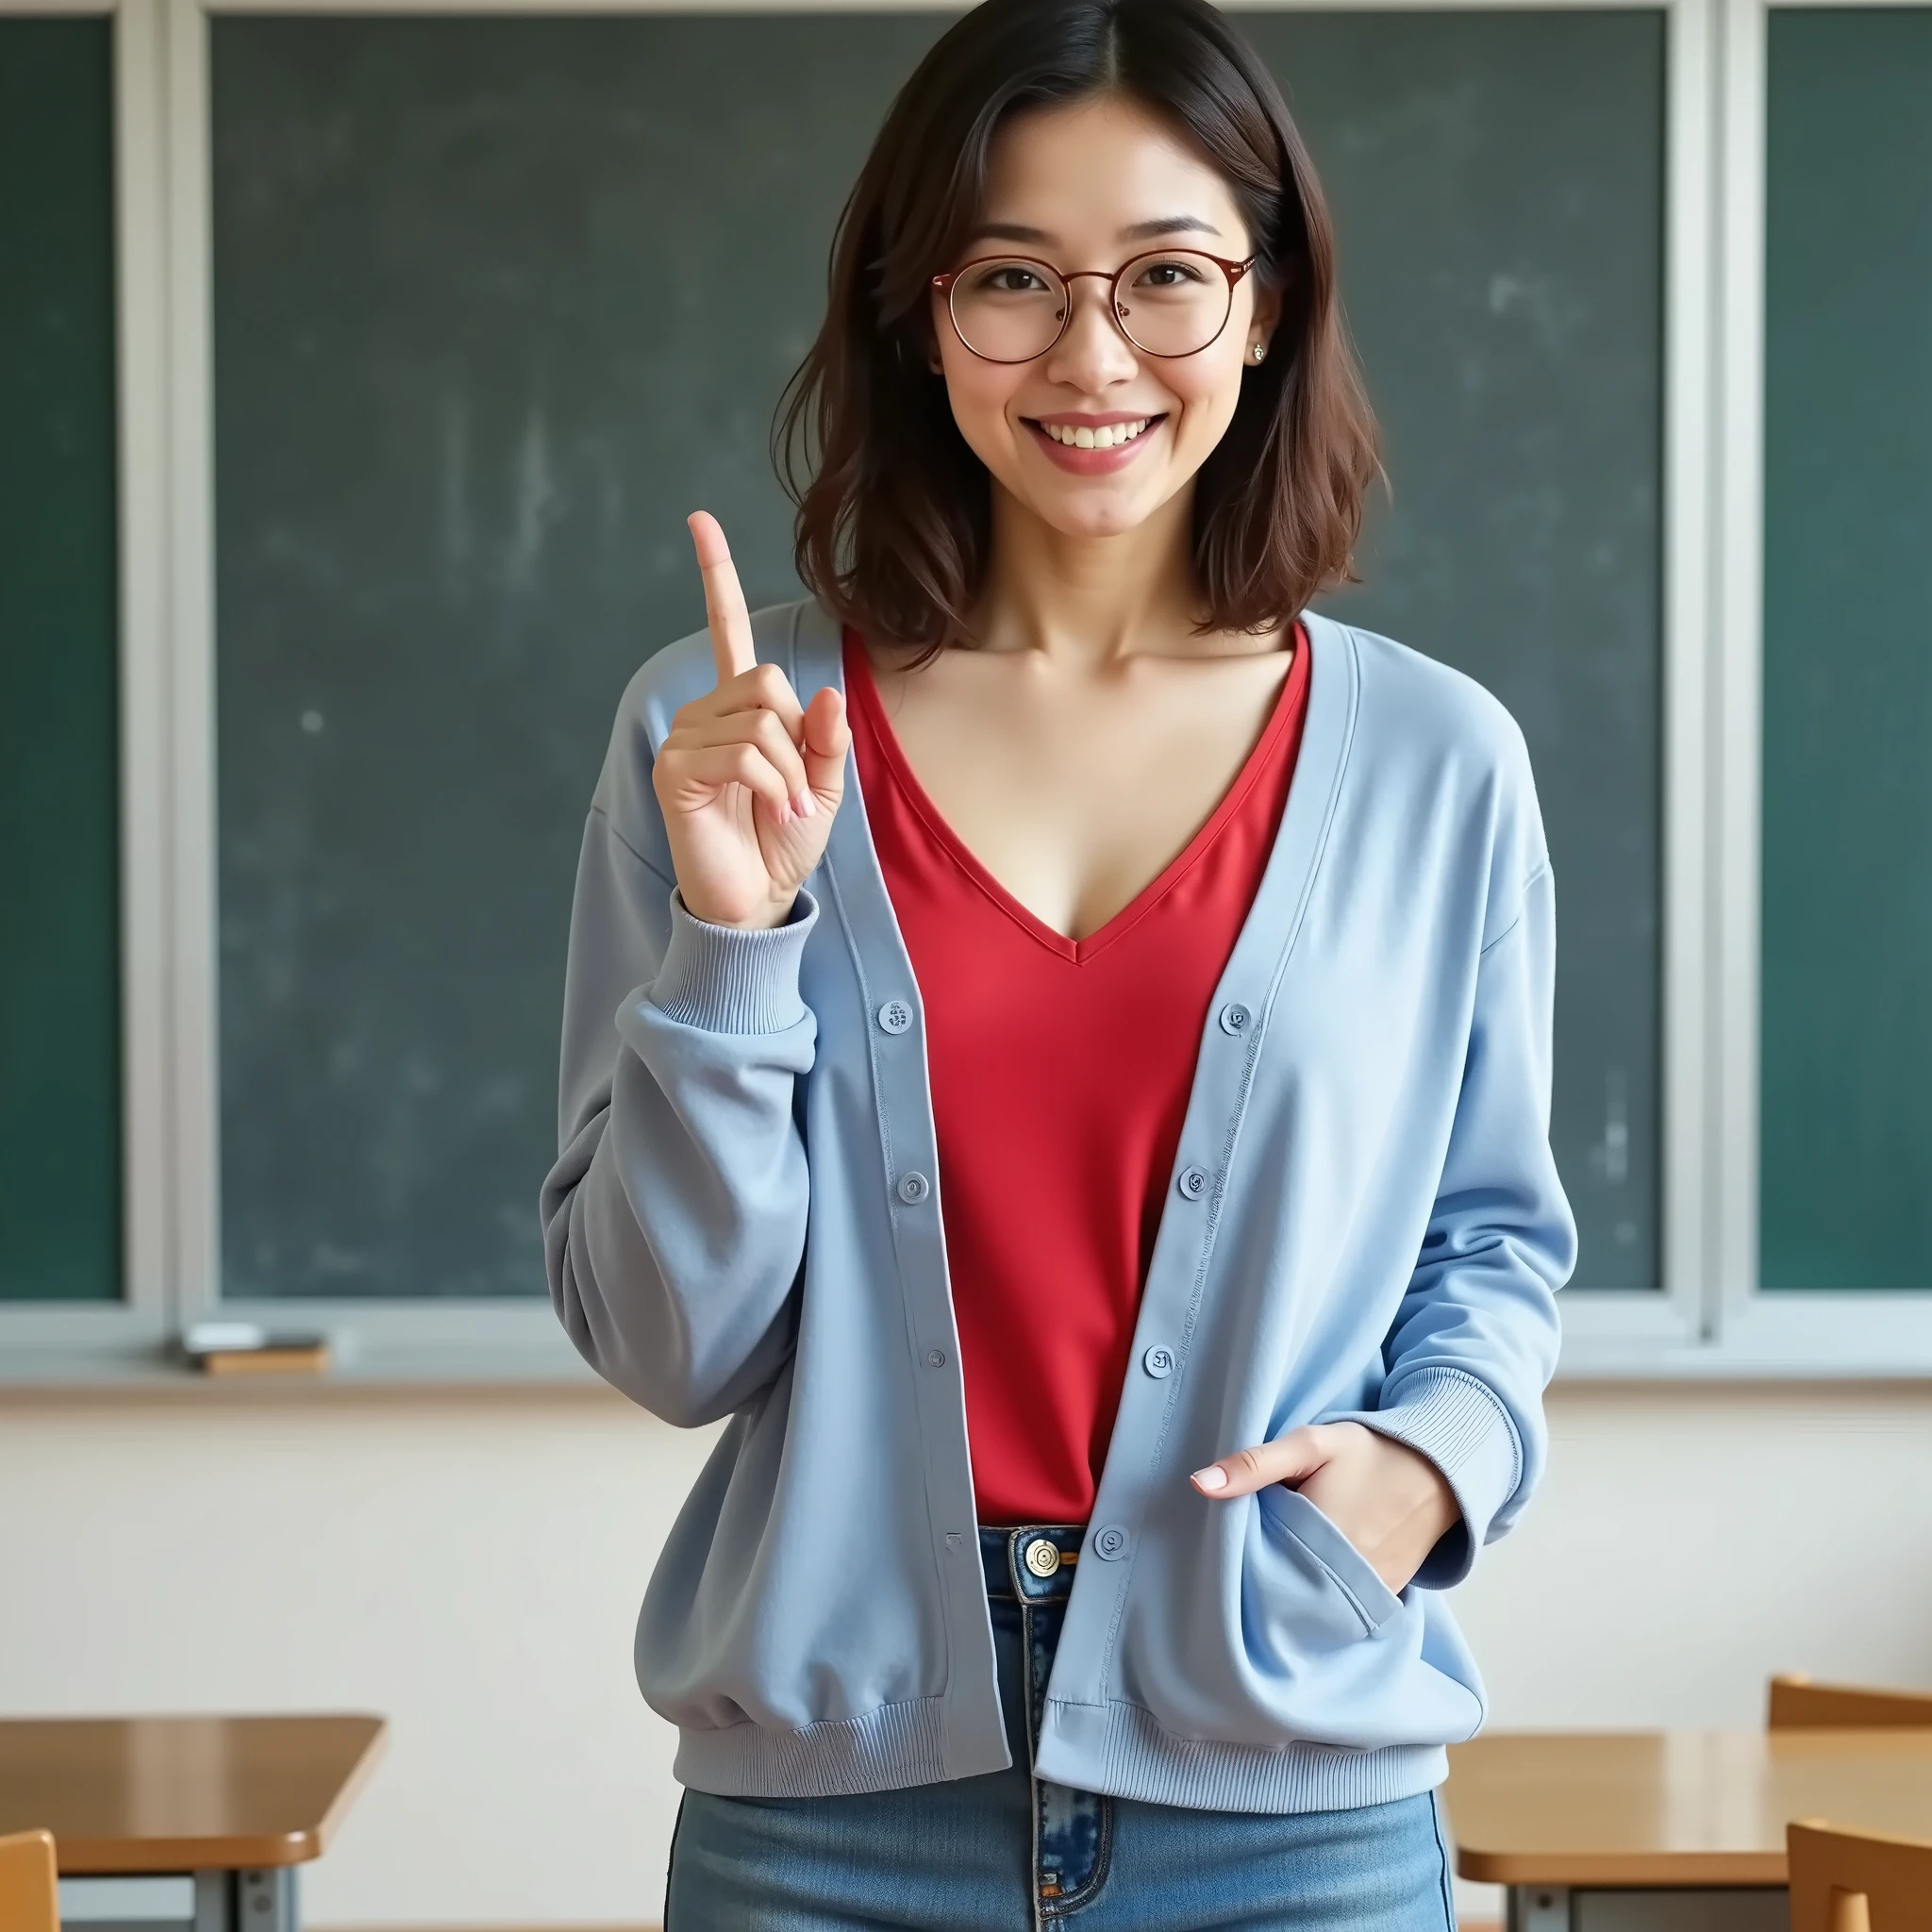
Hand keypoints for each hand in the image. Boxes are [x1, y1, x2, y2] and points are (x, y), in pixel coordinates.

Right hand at [653, 513, 849, 928]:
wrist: (756, 900)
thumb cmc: (783, 843)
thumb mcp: (824, 787)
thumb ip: (826, 739)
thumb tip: (826, 694)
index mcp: (739, 709)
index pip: (725, 631)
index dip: (714, 577)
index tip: (699, 520)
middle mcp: (705, 714)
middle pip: (765, 679)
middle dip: (797, 737)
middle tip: (798, 789)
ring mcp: (683, 739)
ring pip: (759, 720)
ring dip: (790, 772)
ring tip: (784, 809)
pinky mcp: (674, 770)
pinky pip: (742, 751)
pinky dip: (773, 784)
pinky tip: (773, 812)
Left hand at [1191, 1421, 1458, 1593]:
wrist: (1438, 1467)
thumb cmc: (1369, 1451)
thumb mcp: (1310, 1445)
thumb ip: (1255, 1465)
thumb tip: (1199, 1484)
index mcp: (1319, 1537)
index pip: (1258, 1566)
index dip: (1235, 1559)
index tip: (1221, 1547)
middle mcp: (1346, 1575)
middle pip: (1284, 1589)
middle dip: (1262, 1578)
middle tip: (1248, 1555)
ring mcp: (1369, 1591)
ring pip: (1313, 1603)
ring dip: (1293, 1589)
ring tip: (1277, 1565)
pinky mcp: (1385, 1596)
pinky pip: (1342, 1608)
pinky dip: (1323, 1595)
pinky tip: (1310, 1573)